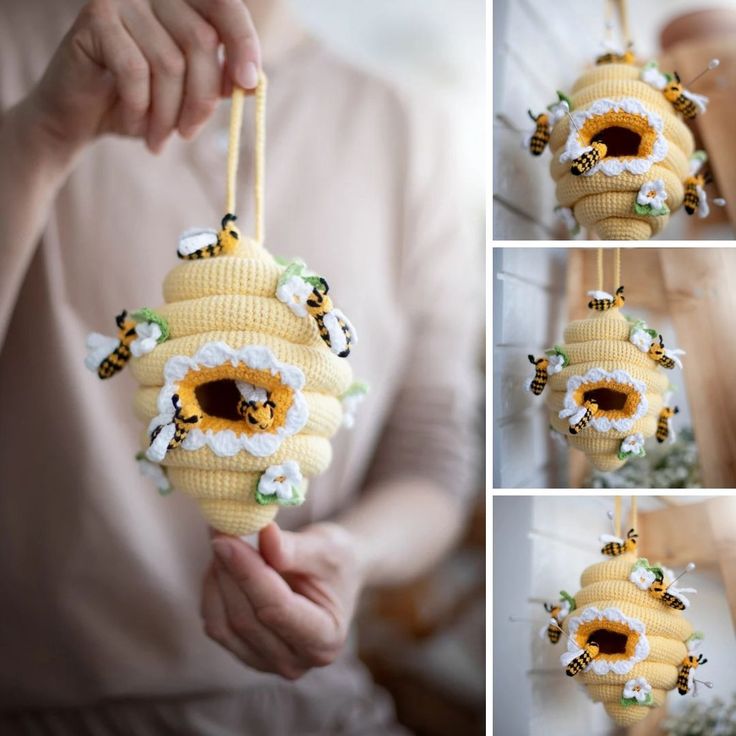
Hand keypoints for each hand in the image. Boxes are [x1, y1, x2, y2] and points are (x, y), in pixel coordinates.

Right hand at [22, 0, 260, 157]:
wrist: (82, 115)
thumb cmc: (141, 101)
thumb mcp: (188, 93)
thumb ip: (218, 81)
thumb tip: (254, 84)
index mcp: (185, 0)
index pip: (226, 8)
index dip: (244, 45)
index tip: (248, 85)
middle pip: (201, 41)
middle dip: (200, 99)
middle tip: (188, 134)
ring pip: (169, 62)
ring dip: (168, 113)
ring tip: (158, 137)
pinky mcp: (96, 16)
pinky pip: (134, 70)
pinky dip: (140, 107)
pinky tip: (135, 123)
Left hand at [201, 522, 363, 679]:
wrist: (332, 577)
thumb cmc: (336, 561)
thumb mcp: (326, 548)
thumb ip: (295, 548)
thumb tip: (263, 534)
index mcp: (325, 638)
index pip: (278, 609)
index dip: (248, 574)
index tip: (226, 540)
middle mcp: (295, 661)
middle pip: (247, 618)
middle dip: (229, 570)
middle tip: (219, 529)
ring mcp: (265, 662)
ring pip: (224, 623)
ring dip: (217, 578)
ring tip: (224, 540)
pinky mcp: (242, 652)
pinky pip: (215, 623)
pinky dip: (213, 589)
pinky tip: (223, 563)